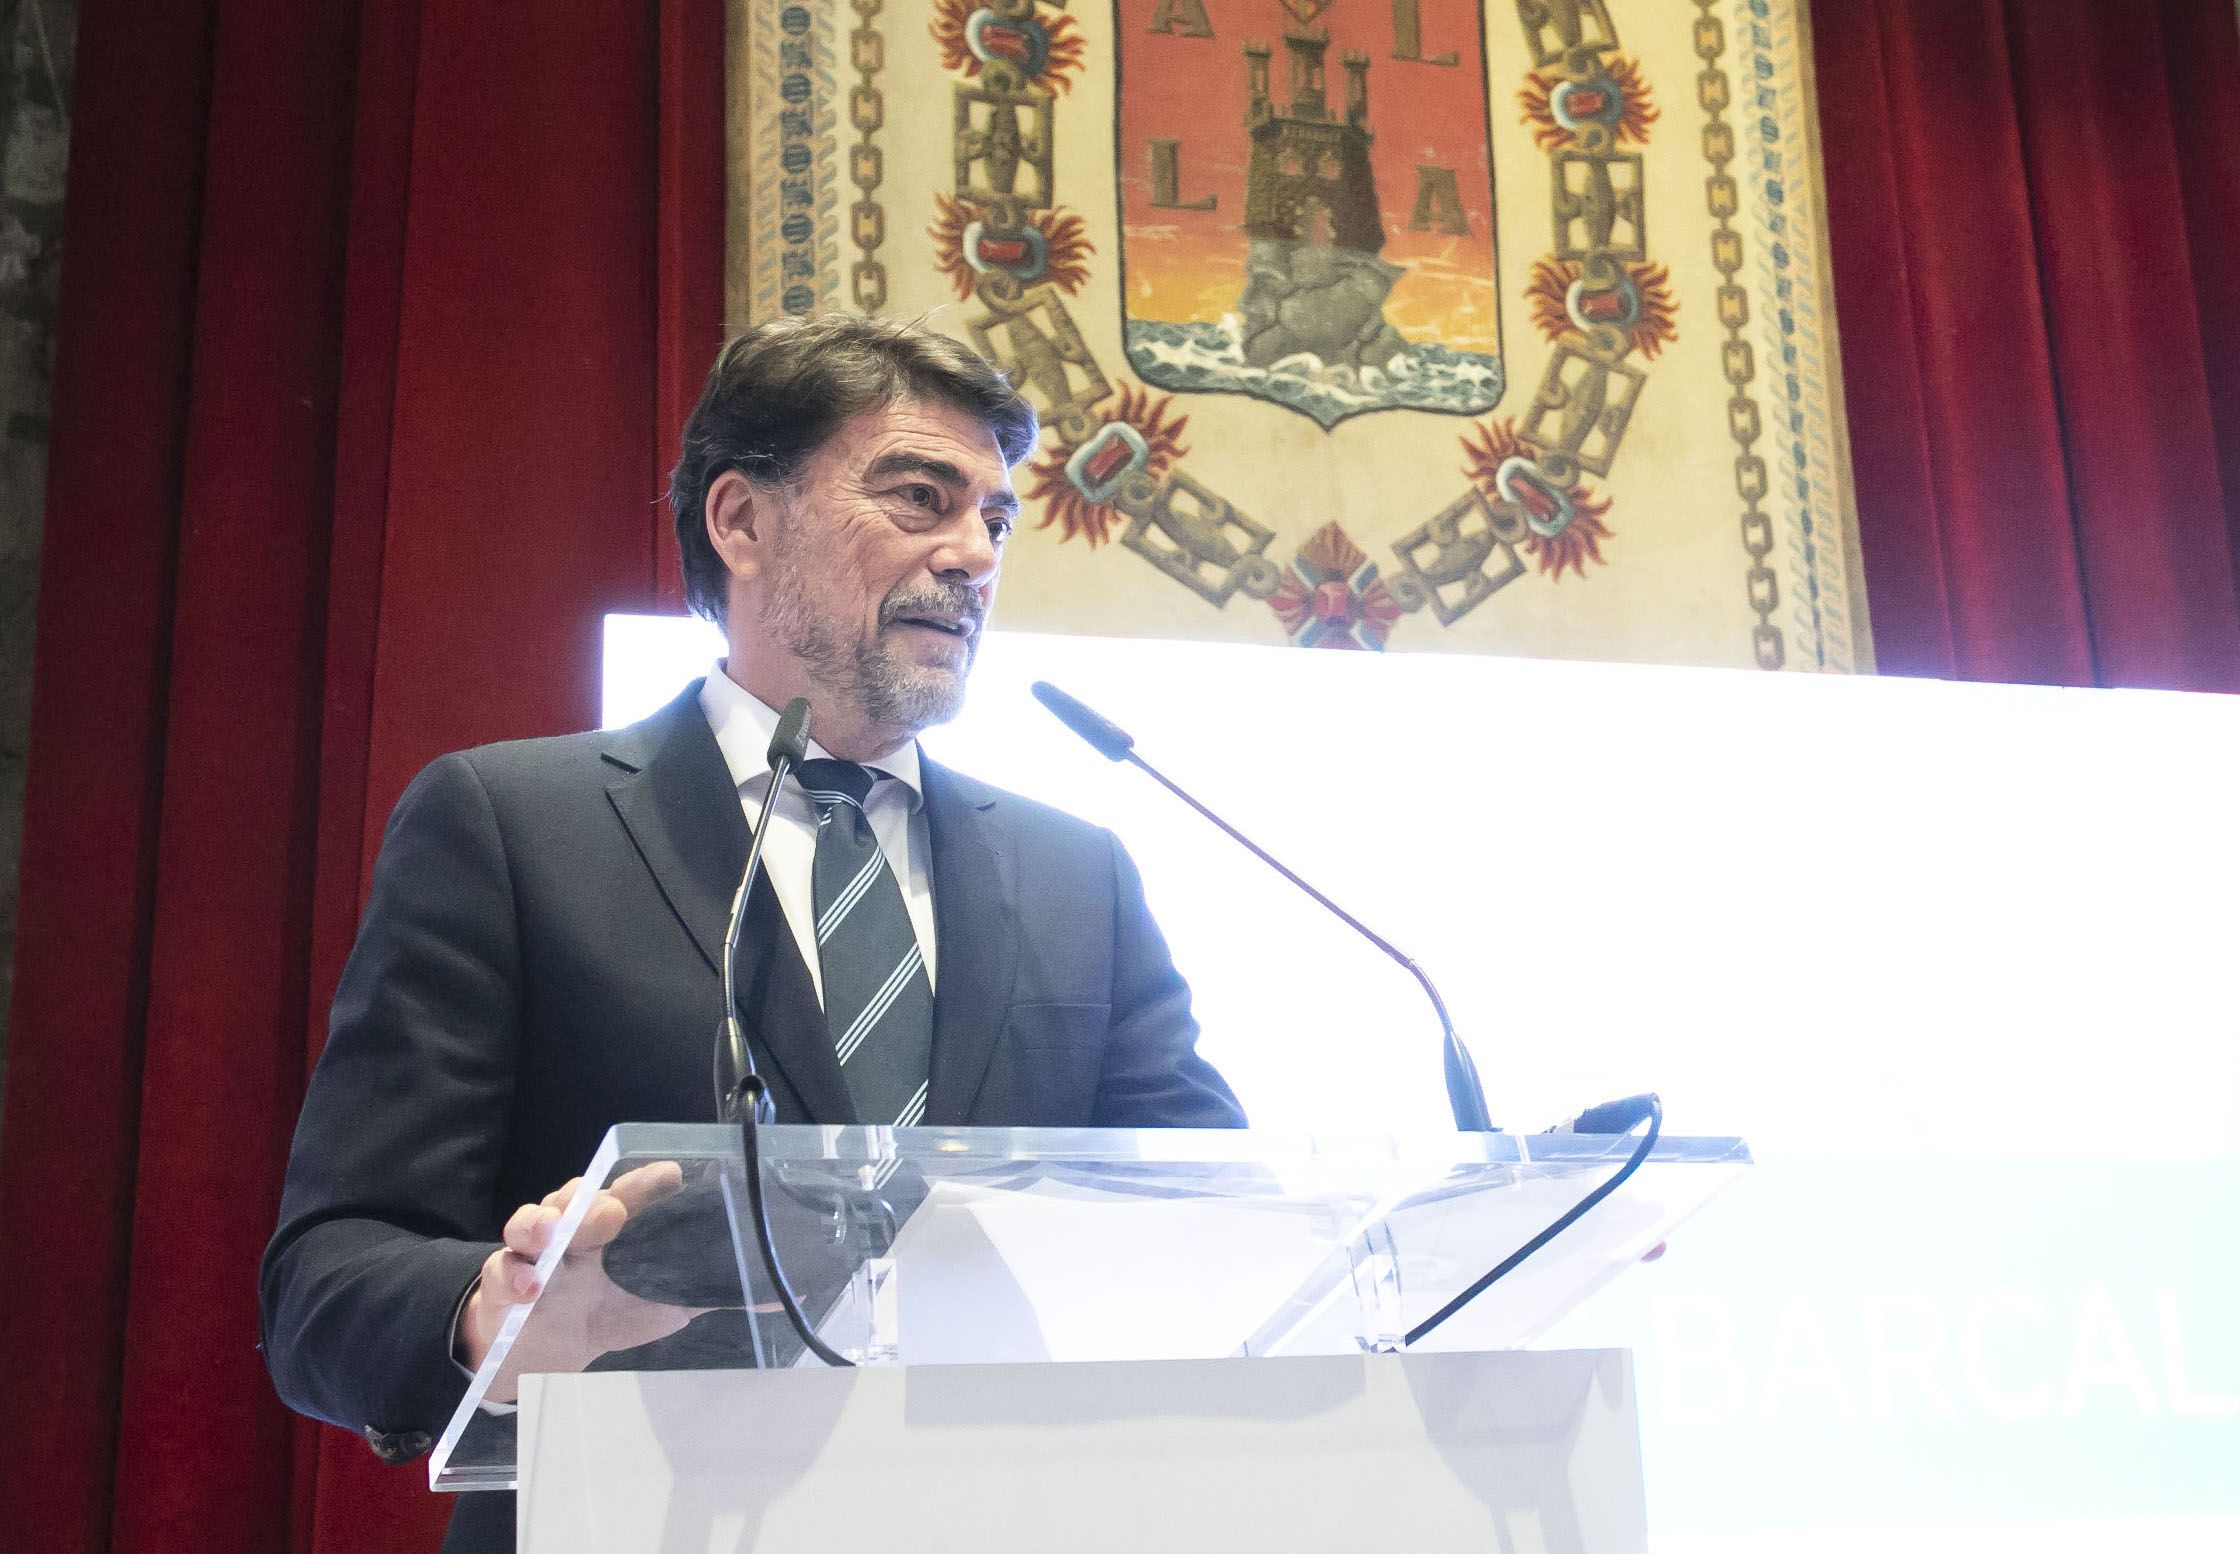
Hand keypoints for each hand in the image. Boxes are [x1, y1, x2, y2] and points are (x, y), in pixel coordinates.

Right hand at [456, 1161, 701, 1401]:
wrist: (544, 1350)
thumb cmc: (607, 1310)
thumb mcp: (661, 1304)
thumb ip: (708, 1294)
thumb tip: (776, 1297)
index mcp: (613, 1225)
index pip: (629, 1192)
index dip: (645, 1182)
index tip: (669, 1176)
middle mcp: (574, 1228)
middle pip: (579, 1199)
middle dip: (594, 1202)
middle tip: (613, 1213)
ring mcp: (535, 1253)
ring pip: (531, 1220)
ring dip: (540, 1222)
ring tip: (552, 1236)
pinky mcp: (503, 1285)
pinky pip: (500, 1270)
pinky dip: (513, 1276)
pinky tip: (531, 1288)